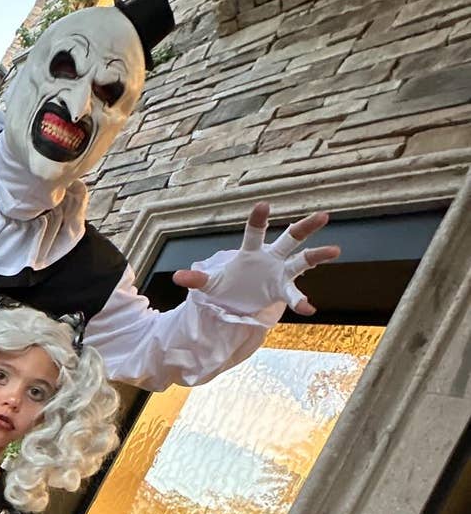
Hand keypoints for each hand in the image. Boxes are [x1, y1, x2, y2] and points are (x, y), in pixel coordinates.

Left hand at [172, 203, 339, 318]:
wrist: (234, 302)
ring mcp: (279, 273)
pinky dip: (300, 301)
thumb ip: (197, 280)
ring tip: (336, 250)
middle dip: (305, 227)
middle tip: (324, 215)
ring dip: (318, 255)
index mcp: (250, 251)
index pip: (254, 232)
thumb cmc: (225, 286)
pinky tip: (310, 308)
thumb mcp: (209, 284)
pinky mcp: (282, 290)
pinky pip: (293, 294)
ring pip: (302, 260)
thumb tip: (176, 277)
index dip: (258, 219)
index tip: (264, 204)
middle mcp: (270, 258)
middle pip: (290, 238)